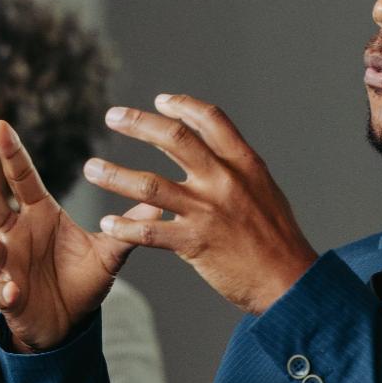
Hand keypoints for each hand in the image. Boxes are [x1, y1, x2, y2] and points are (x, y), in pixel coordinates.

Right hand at [0, 122, 160, 350]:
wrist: (69, 323)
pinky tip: (11, 289)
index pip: (22, 178)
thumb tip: (159, 203)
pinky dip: (7, 291)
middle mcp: (17, 235)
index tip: (0, 124)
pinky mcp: (10, 297)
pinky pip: (5, 293)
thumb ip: (128, 228)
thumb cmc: (82, 280)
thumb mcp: (110, 253)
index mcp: (39, 214)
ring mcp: (9, 265)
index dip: (11, 154)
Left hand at [85, 94, 317, 314]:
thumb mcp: (266, 192)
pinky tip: (107, 223)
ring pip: (149, 184)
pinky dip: (124, 226)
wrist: (290, 282)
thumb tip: (218, 156)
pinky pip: (149, 231)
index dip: (182, 105)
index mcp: (244, 164)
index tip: (160, 100)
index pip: (210, 120)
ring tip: (91, 168)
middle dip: (139, 123)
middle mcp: (224, 180)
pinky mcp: (194, 242)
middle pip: (174, 138)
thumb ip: (239, 172)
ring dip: (115, 174)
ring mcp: (207, 211)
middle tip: (113, 116)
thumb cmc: (279, 240)